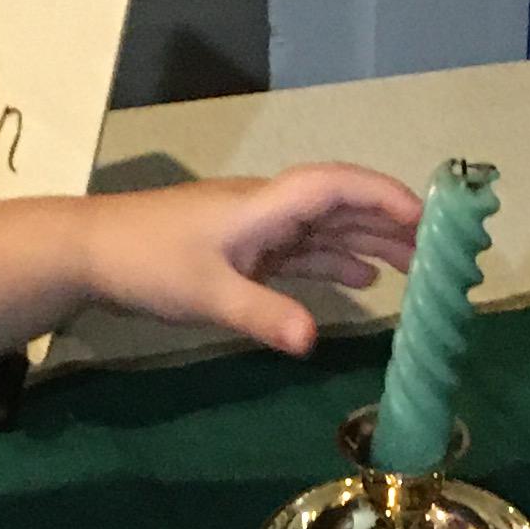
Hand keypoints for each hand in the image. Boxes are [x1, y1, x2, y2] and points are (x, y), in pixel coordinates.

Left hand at [74, 166, 422, 354]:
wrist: (89, 252)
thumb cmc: (146, 262)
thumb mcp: (206, 294)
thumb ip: (262, 314)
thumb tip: (312, 342)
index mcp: (264, 206)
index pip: (335, 187)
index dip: (383, 197)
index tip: (426, 218)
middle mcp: (267, 209)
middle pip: (340, 206)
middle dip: (390, 223)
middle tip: (440, 251)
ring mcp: (255, 228)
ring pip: (324, 229)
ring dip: (367, 244)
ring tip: (415, 269)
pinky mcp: (242, 248)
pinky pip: (301, 249)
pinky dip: (333, 262)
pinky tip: (360, 282)